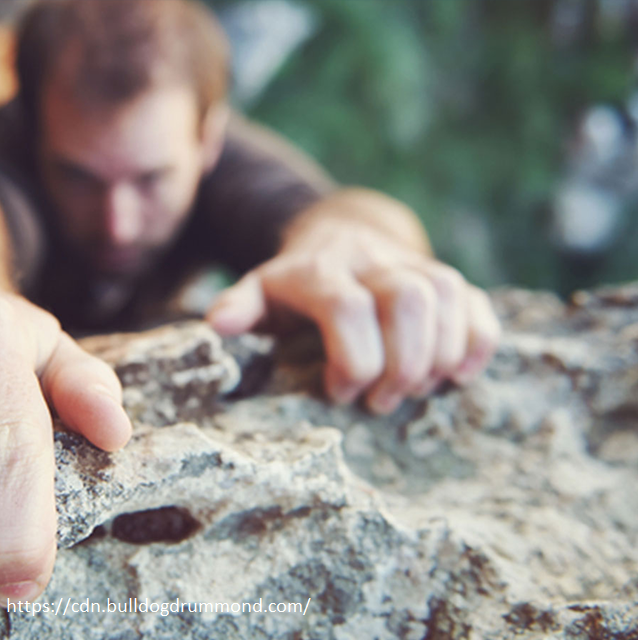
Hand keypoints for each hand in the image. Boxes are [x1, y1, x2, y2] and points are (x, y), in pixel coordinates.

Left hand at [206, 217, 499, 413]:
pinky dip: (477, 342)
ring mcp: (411, 263)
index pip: (348, 306)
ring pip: (446, 295)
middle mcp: (370, 260)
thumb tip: (219, 324)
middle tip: (379, 401)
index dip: (352, 359)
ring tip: (412, 390)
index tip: (340, 393)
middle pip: (406, 299)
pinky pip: (476, 301)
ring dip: (438, 355)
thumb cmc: (295, 284)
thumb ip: (241, 304)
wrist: (339, 235)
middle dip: (401, 362)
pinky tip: (458, 376)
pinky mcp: (442, 276)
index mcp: (319, 269)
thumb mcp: (260, 290)